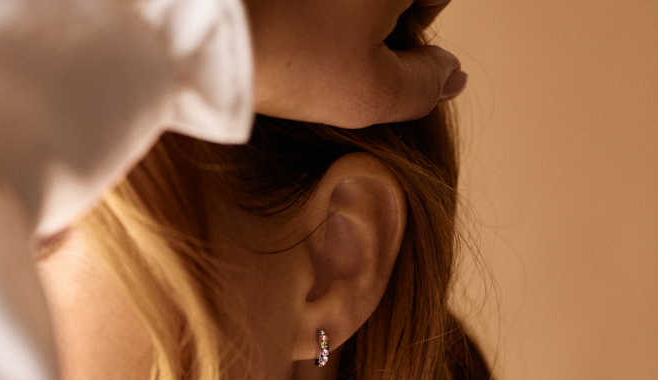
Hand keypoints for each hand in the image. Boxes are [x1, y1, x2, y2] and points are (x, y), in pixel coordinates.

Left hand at [245, 0, 465, 126]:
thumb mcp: (369, 93)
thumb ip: (424, 86)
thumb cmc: (293, 58)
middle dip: (376, 11)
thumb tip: (454, 76)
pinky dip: (307, 4)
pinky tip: (284, 16)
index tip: (377, 50)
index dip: (416, 26)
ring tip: (303, 31)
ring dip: (340, 8)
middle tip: (335, 46)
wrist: (203, 27)